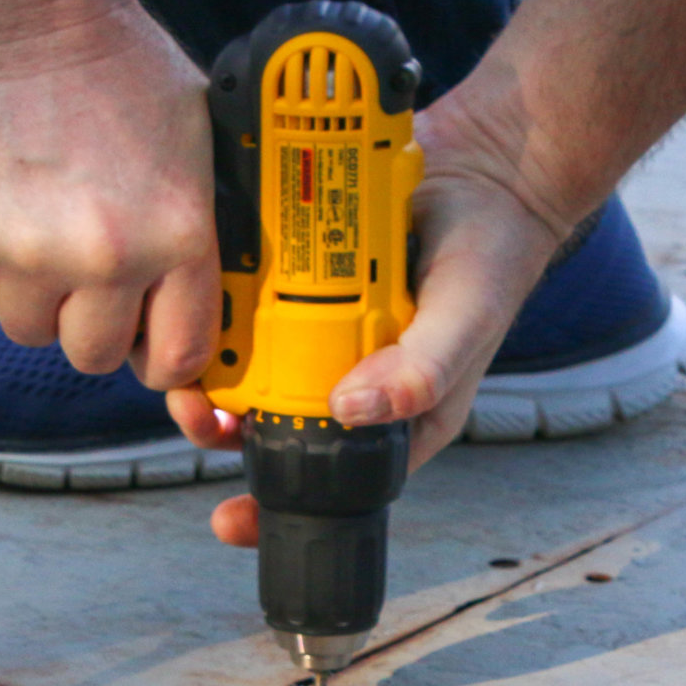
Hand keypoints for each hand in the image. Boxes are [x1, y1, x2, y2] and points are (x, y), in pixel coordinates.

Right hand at [0, 1, 221, 387]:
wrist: (27, 13)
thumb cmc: (117, 68)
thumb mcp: (197, 143)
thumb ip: (195, 228)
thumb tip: (197, 303)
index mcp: (177, 236)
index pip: (178, 357)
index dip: (160, 356)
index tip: (147, 340)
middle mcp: (107, 256)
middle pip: (92, 354)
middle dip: (88, 322)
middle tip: (84, 270)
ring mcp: (29, 250)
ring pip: (26, 328)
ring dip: (30, 293)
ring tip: (37, 226)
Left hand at [166, 85, 581, 546]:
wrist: (485, 167)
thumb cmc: (491, 258)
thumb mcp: (465, 318)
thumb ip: (421, 369)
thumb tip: (350, 410)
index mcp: (392, 411)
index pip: (330, 475)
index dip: (274, 499)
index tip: (229, 518)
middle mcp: (351, 375)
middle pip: (272, 421)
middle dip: (222, 427)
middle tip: (195, 412)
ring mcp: (322, 328)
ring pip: (252, 364)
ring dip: (215, 366)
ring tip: (193, 359)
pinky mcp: (302, 279)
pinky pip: (254, 301)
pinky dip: (227, 304)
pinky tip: (206, 297)